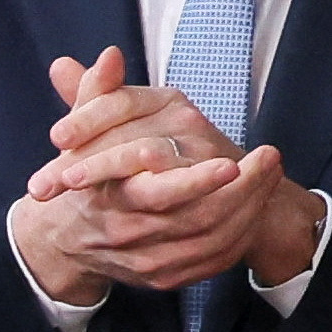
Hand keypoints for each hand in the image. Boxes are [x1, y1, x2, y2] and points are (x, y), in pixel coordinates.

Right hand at [6, 48, 324, 303]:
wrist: (62, 240)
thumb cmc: (78, 176)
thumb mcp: (79, 134)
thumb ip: (95, 93)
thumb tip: (110, 56)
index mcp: (108, 200)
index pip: (158, 195)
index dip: (197, 182)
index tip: (230, 161)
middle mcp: (129, 235)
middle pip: (199, 219)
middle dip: (243, 189)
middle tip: (269, 156)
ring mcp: (150, 261)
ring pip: (215, 238)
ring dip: (251, 205)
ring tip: (269, 170)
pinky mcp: (168, 276)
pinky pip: (217, 258)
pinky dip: (242, 230)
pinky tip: (256, 201)